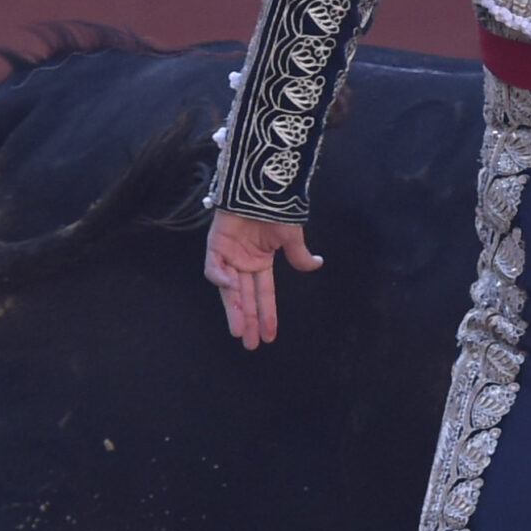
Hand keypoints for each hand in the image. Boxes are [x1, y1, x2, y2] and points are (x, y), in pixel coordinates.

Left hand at [203, 210, 321, 349]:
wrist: (260, 186)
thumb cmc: (276, 209)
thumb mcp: (292, 237)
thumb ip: (299, 255)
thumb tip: (316, 265)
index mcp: (261, 262)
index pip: (263, 294)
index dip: (267, 314)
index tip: (270, 336)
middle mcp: (244, 262)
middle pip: (245, 298)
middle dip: (248, 321)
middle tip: (251, 344)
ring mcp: (228, 255)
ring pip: (229, 290)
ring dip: (234, 310)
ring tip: (240, 331)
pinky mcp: (215, 246)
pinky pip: (214, 267)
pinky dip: (220, 278)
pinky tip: (231, 286)